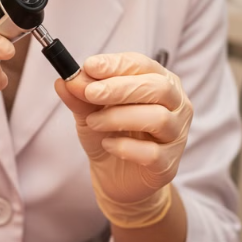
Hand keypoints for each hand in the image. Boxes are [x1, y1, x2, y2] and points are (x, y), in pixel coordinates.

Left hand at [57, 53, 191, 222]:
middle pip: (158, 87)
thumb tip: (64, 80)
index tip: (89, 66)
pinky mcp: (168, 164)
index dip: (116, 64)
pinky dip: (126, 147)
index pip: (143, 65)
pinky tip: (108, 144)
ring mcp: (177, 135)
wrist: (114, 177)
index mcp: (160, 81)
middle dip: (121, 88)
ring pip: (159, 118)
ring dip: (119, 117)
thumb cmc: (108, 133)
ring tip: (94, 122)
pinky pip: (152, 152)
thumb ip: (80, 96)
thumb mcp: (89, 111)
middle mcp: (176, 104)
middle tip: (90, 93)